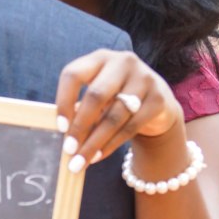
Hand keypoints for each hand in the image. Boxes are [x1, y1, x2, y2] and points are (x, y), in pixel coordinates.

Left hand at [55, 49, 183, 171]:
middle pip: (96, 96)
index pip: (73, 75)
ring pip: (114, 115)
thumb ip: (82, 109)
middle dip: (80, 126)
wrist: (157, 101)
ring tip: (82, 160)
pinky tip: (99, 155)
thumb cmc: (117, 97)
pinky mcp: (158, 98)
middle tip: (69, 150)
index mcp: (99, 58)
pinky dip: (112, 144)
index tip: (60, 128)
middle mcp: (122, 62)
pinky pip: (131, 126)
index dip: (64, 102)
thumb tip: (65, 137)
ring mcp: (144, 78)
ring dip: (95, 142)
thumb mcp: (98, 96)